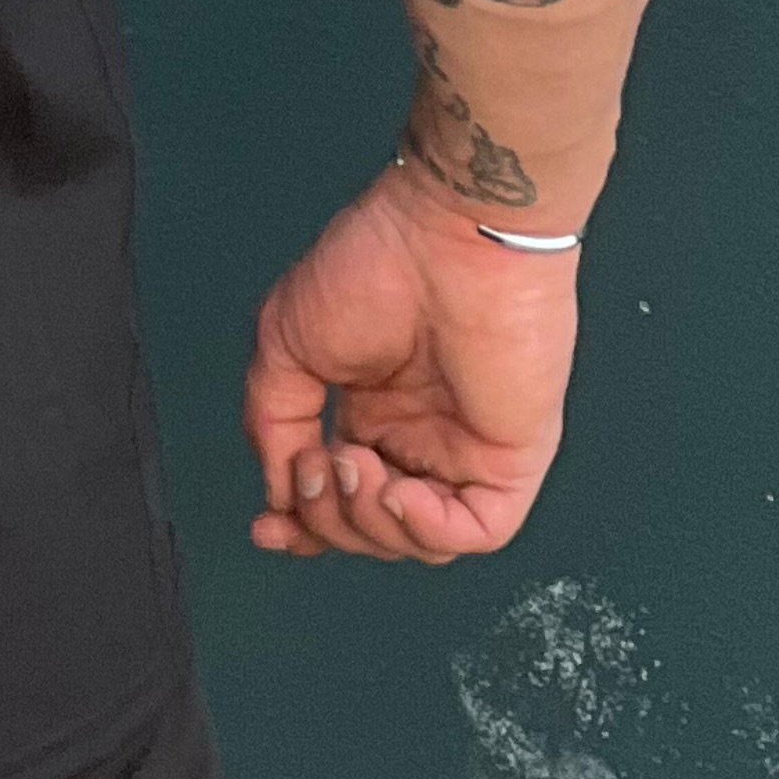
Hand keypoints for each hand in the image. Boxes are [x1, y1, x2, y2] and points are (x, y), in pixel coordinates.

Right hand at [242, 162, 575, 563]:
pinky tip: (397, 492)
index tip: (267, 525)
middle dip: (326, 519)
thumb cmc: (376, 263)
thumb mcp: (287, 339)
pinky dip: (428, 530)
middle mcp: (419, 438)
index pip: (339, 496)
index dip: (302, 524)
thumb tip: (278, 490)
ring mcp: (466, 451)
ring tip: (348, 462)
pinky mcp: (511, 459)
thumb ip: (272, 418)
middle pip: (371, 529)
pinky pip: (477, 531)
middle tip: (311, 467)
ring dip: (368, 522)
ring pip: (419, 542)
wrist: (446, 236)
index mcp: (373, 411)